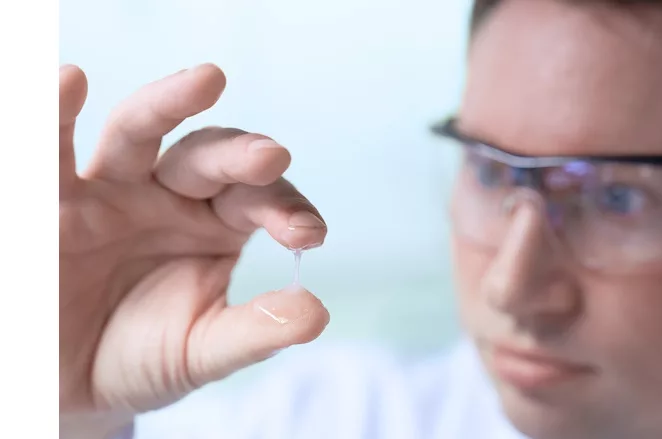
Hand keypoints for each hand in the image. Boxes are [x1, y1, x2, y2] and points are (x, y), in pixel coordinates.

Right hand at [59, 63, 329, 429]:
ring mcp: (111, 189)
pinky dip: (56, 115)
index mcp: (216, 224)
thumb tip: (316, 314)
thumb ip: (254, 333)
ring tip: (206, 82)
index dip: (284, 207)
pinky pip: (50, 152)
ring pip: (137, 132)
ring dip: (167, 105)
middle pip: (206, 156)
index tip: (309, 234)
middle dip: (239, 154)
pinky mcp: (53, 199)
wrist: (70, 389)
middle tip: (270, 156)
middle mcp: (168, 195)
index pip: (257, 197)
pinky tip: (70, 83)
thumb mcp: (202, 352)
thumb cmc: (142, 359)